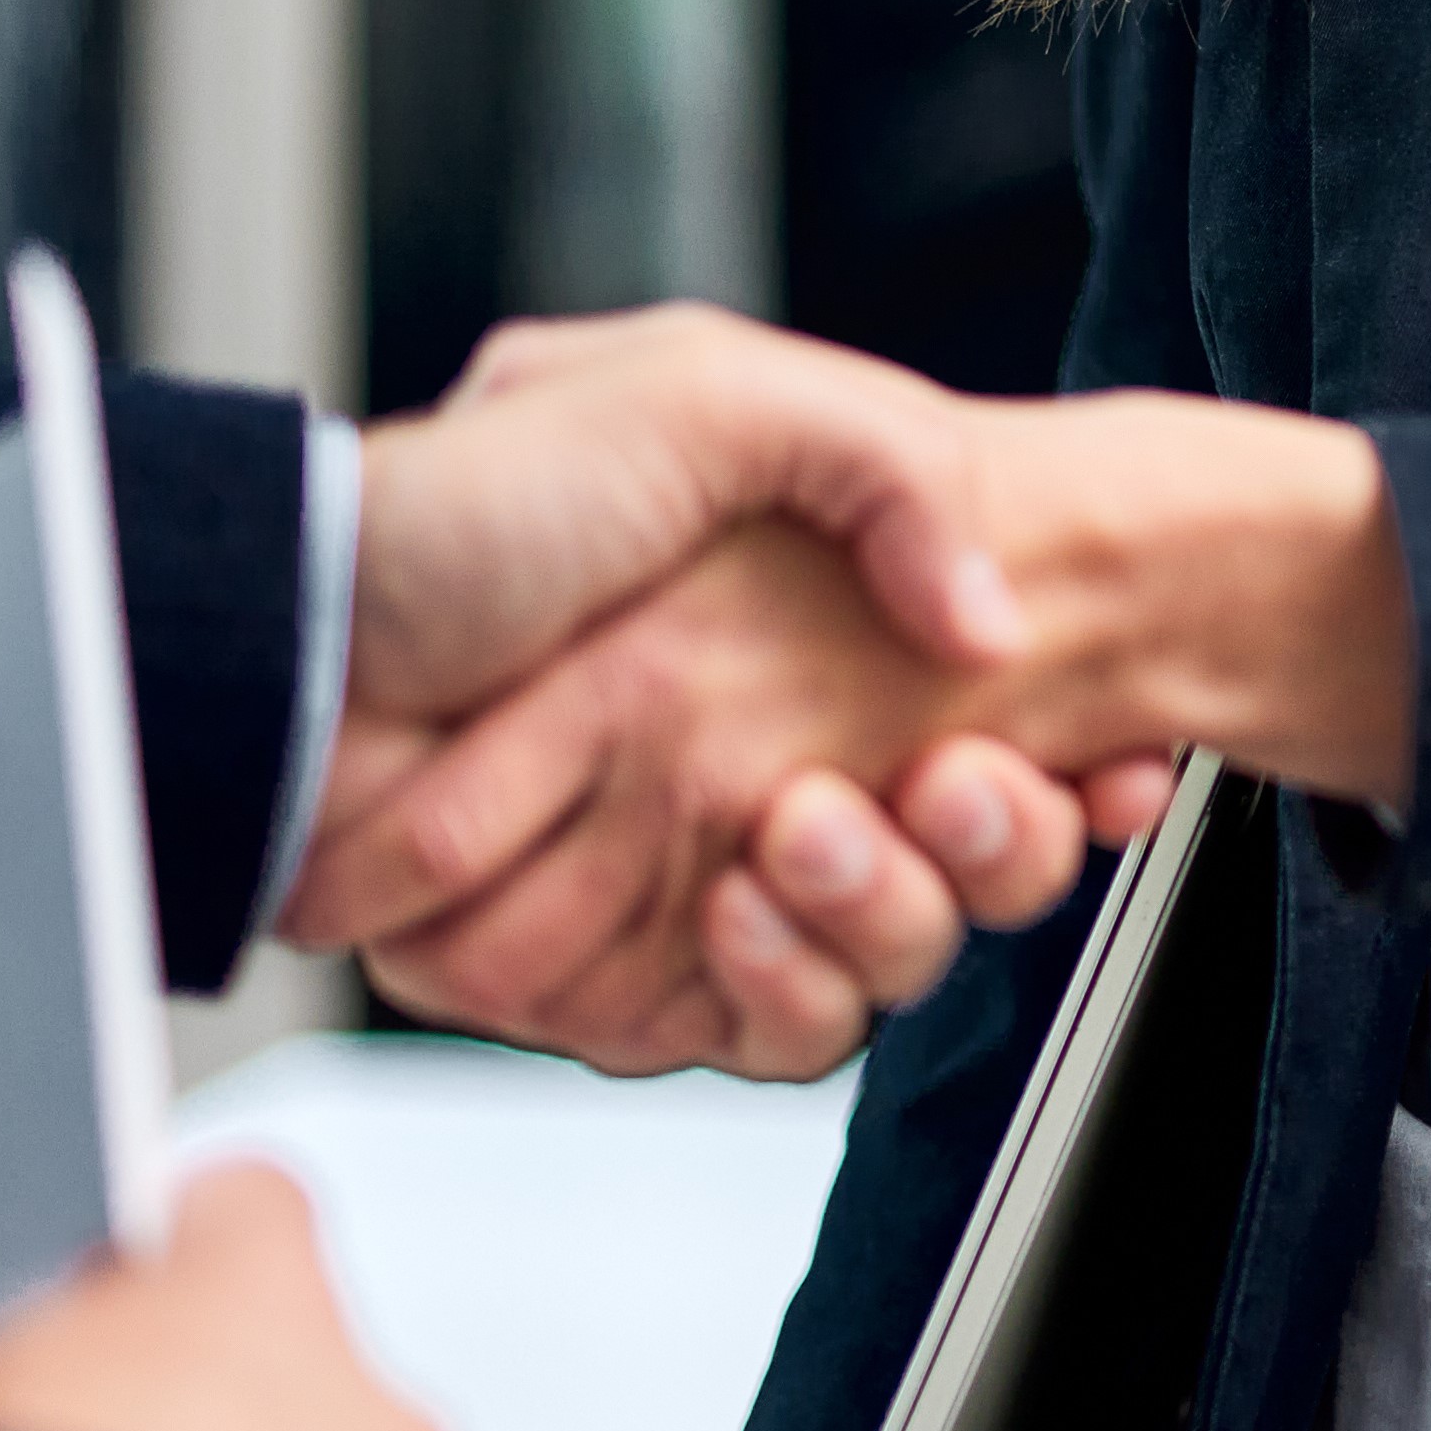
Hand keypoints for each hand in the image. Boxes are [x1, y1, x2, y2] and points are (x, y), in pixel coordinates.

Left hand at [315, 338, 1418, 1014]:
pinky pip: (758, 1033)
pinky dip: (778, 988)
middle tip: (965, 784)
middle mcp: (756, 772)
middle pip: (965, 868)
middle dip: (1005, 846)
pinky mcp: (621, 981)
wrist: (301, 642)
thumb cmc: (468, 508)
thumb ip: (882, 469)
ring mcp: (693, 883)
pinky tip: (752, 907)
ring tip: (817, 830)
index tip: (1129, 765)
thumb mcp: (704, 398)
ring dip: (893, 909)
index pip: (993, 736)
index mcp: (790, 651)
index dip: (1080, 771)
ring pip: (882, 960)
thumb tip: (991, 615)